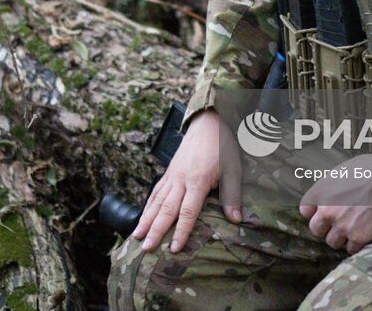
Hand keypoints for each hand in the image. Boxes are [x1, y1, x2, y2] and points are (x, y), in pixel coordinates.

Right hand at [131, 110, 242, 253]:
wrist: (208, 122)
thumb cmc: (222, 146)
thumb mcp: (233, 169)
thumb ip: (232, 196)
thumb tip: (236, 221)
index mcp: (198, 181)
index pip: (187, 211)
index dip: (181, 231)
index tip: (174, 249)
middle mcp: (181, 179)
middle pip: (166, 209)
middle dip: (155, 230)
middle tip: (145, 248)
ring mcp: (172, 175)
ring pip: (156, 201)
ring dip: (145, 220)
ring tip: (136, 236)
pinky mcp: (169, 171)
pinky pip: (156, 191)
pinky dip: (148, 205)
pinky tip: (142, 217)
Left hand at [298, 153, 371, 253]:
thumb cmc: (369, 169)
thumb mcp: (340, 172)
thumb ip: (327, 187)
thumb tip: (323, 197)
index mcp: (321, 192)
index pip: (305, 210)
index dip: (314, 213)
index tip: (322, 213)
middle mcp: (327, 211)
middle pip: (316, 230)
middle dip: (326, 227)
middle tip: (340, 222)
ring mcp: (342, 226)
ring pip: (332, 242)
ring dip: (342, 237)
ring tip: (354, 227)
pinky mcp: (359, 236)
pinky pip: (350, 248)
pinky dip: (357, 243)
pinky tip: (365, 232)